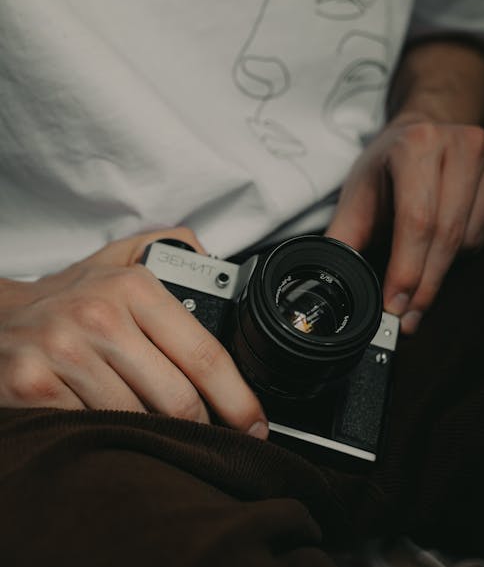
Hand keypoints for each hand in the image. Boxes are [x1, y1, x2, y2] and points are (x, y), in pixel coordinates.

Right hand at [0, 227, 267, 438]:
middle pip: (178, 398)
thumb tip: (219, 266)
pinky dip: (114, 438)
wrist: (2, 317)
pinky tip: (114, 428)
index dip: (237, 398)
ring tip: (159, 430)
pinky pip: (95, 431)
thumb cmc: (73, 297)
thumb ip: (176, 250)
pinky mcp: (33, 386)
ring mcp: (65, 352)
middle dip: (203, 428)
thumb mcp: (124, 260)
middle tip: (212, 438)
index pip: (204, 353)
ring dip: (157, 435)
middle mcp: (100, 316)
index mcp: (134, 287)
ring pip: (138, 421)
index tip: (253, 423)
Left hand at [326, 115, 483, 333]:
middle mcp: (460, 146)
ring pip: (471, 239)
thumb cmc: (386, 169)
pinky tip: (443, 246)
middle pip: (448, 235)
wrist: (421, 135)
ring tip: (420, 265)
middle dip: (425, 283)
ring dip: (444, 266)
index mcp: (416, 146)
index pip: (417, 220)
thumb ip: (344, 239)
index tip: (395, 305)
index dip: (407, 269)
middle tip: (408, 314)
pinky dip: (466, 251)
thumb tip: (329, 280)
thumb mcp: (357, 197)